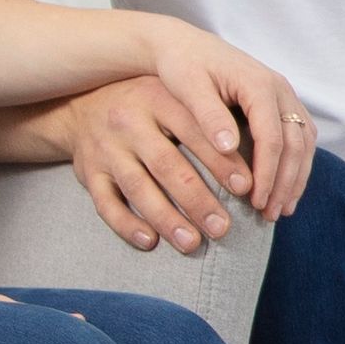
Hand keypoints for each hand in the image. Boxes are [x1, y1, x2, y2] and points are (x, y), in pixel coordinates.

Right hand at [31, 76, 246, 254]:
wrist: (82, 105)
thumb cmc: (149, 107)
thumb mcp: (175, 100)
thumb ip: (210, 121)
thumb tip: (262, 161)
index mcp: (159, 100)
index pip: (195, 133)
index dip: (222, 162)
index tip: (247, 189)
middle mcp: (130, 122)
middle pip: (167, 165)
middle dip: (198, 200)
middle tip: (224, 229)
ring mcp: (106, 148)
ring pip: (138, 188)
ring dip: (167, 219)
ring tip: (193, 244)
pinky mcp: (88, 172)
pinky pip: (105, 204)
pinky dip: (127, 225)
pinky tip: (150, 242)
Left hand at [136, 19, 318, 221]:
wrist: (182, 44)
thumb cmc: (181, 65)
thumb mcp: (188, 87)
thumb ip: (209, 116)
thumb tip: (230, 147)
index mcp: (259, 84)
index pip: (273, 137)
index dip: (268, 173)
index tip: (256, 202)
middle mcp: (280, 88)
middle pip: (296, 143)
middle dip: (286, 182)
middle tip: (271, 214)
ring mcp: (284, 95)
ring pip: (305, 142)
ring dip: (296, 177)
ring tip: (281, 209)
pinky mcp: (281, 103)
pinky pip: (301, 137)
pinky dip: (297, 165)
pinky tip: (284, 187)